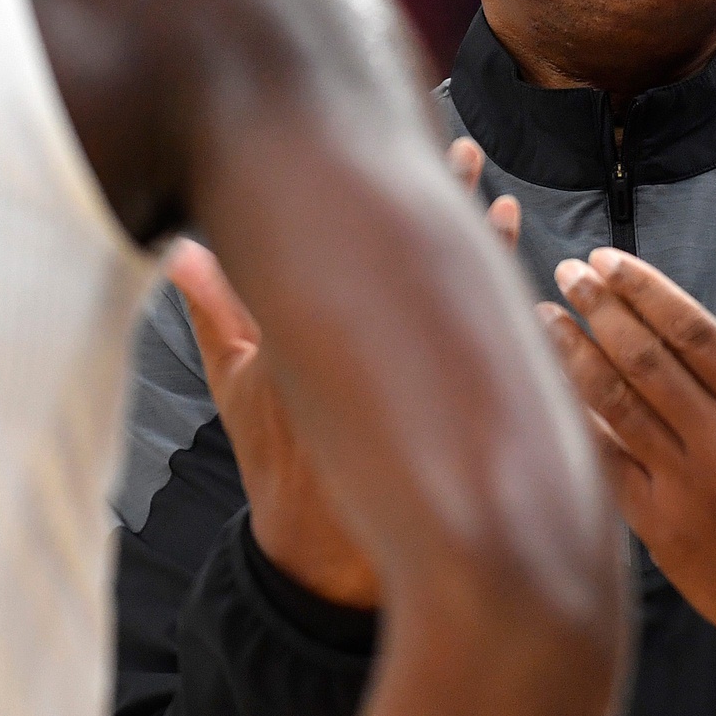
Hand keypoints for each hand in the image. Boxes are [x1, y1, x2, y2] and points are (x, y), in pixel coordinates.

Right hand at [168, 140, 516, 614]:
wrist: (326, 567)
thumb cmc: (282, 470)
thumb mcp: (240, 389)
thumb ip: (215, 313)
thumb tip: (184, 250)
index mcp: (325, 332)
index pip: (362, 243)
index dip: (390, 193)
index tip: (414, 148)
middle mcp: (379, 355)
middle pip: (421, 260)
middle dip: (447, 203)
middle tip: (464, 153)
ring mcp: (426, 392)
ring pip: (467, 301)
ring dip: (487, 249)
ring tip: (504, 203)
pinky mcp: (461, 425)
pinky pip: (500, 355)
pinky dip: (515, 315)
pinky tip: (531, 289)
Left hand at [544, 250, 715, 689]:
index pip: (692, 333)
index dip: (645, 291)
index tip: (609, 261)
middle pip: (645, 362)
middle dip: (600, 310)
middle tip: (570, 274)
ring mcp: (689, 490)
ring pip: (619, 410)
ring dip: (576, 360)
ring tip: (546, 322)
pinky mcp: (667, 532)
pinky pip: (611, 470)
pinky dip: (582, 430)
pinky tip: (553, 398)